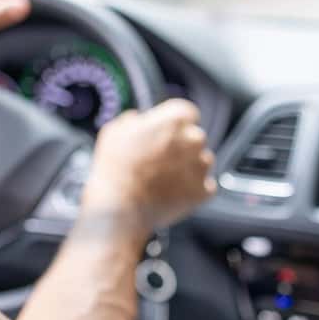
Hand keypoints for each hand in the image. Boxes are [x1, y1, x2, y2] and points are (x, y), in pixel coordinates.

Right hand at [82, 99, 215, 235]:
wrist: (120, 208)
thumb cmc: (115, 168)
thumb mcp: (115, 130)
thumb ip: (133, 120)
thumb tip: (137, 120)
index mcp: (174, 119)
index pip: (187, 111)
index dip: (175, 121)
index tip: (166, 129)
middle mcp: (193, 139)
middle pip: (195, 136)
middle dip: (182, 144)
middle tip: (161, 157)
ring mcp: (200, 166)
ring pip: (202, 160)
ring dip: (189, 165)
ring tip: (164, 176)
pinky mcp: (203, 191)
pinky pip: (204, 185)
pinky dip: (192, 188)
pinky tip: (172, 190)